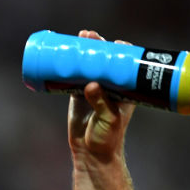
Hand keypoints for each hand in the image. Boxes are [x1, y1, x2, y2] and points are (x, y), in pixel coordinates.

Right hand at [67, 30, 135, 162]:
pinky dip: (69, 66)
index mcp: (125, 90)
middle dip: (99, 46)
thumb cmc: (108, 137)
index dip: (122, 51)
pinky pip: (74, 77)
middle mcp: (110, 87)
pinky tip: (64, 54)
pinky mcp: (77, 95)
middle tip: (91, 36)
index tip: (116, 43)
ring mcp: (93, 90)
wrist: (91, 153)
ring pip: (89, 66)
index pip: (126, 65)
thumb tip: (91, 85)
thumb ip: (101, 102)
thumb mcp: (109, 118)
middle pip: (105, 60)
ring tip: (80, 37)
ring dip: (83, 52)